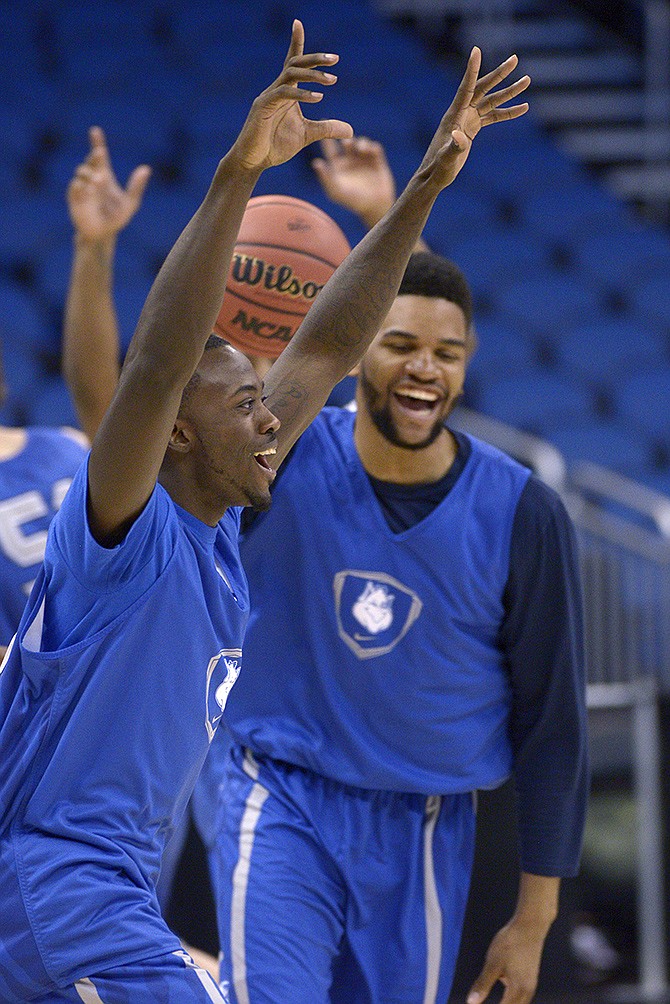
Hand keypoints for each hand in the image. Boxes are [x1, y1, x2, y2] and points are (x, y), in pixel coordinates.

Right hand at [67, 126, 150, 242]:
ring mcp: (82, 188)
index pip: (99, 157)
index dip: (97, 142)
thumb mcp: (130, 203)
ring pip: (81, 173)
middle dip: (94, 156)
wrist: (102, 235)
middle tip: (100, 152)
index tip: (95, 130)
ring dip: (89, 174)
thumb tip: (146, 169)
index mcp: (104, 176)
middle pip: (90, 162)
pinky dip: (80, 187)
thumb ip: (137, 187)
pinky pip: (75, 188)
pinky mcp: (74, 199)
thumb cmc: (116, 218)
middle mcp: (92, 179)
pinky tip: (87, 188)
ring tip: (98, 181)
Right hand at [231, 19, 352, 171]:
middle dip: (314, 58)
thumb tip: (351, 130)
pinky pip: (284, 93)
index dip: (296, 42)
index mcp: (286, 92)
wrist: (253, 161)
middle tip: (335, 59)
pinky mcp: (263, 107)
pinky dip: (301, 94)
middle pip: (294, 63)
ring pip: (290, 74)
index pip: (292, 63)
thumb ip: (327, 129)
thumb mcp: (307, 136)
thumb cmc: (275, 146)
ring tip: (332, 80)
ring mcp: (269, 96)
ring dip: (312, 75)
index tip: (298, 23)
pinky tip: (317, 98)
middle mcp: (277, 89)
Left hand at [312, 136, 395, 227]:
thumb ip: (326, 177)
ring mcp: (364, 160)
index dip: (326, 139)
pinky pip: (375, 147)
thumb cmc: (352, 201)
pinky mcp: (377, 160)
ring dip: (360, 143)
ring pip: (361, 142)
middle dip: (346, 137)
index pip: (330, 149)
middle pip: (346, 141)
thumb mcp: (336, 191)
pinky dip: (372, 147)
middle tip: (346, 141)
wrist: (374, 206)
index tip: (324, 127)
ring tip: (360, 150)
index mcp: (338, 167)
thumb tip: (316, 163)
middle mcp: (350, 161)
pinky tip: (370, 152)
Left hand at [418, 47, 529, 192]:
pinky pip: (493, 116)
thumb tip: (459, 136)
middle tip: (515, 59)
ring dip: (509, 92)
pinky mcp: (473, 129)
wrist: (435, 176)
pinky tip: (523, 108)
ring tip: (527, 81)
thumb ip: (454, 147)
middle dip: (499, 74)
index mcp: (454, 115)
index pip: (466, 88)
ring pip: (492, 101)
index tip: (476, 50)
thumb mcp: (447, 158)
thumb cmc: (438, 168)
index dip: (472, 70)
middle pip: (483, 88)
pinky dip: (507, 112)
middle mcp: (462, 113)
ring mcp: (468, 120)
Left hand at [466, 919, 547, 1003]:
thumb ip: (483, 984)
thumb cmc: (510, 943)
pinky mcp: (530, 977)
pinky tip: (505, 993)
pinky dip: (511, 999)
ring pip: (518, 1003)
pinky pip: (520, 996)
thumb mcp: (493, 963)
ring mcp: (531, 984)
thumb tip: (471, 1003)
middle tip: (480, 1003)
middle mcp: (527, 991)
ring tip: (493, 999)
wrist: (529, 926)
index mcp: (518, 991)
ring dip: (507, 1003)